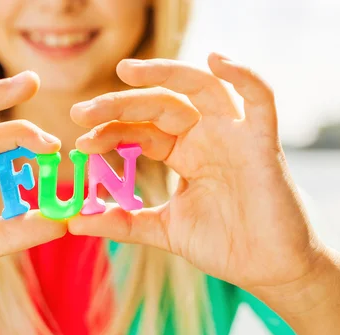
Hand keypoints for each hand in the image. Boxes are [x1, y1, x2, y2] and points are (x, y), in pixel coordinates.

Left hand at [69, 54, 325, 298]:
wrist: (266, 270)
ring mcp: (233, 136)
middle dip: (120, 105)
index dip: (109, 132)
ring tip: (126, 71)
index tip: (79, 143)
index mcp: (182, 154)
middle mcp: (205, 137)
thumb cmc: (222, 245)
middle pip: (159, 105)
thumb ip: (122, 222)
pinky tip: (217, 60)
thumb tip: (73, 221)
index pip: (140, 131)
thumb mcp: (163, 229)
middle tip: (82, 112)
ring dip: (165, 74)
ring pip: (199, 90)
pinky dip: (244, 75)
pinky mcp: (262, 143)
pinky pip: (260, 100)